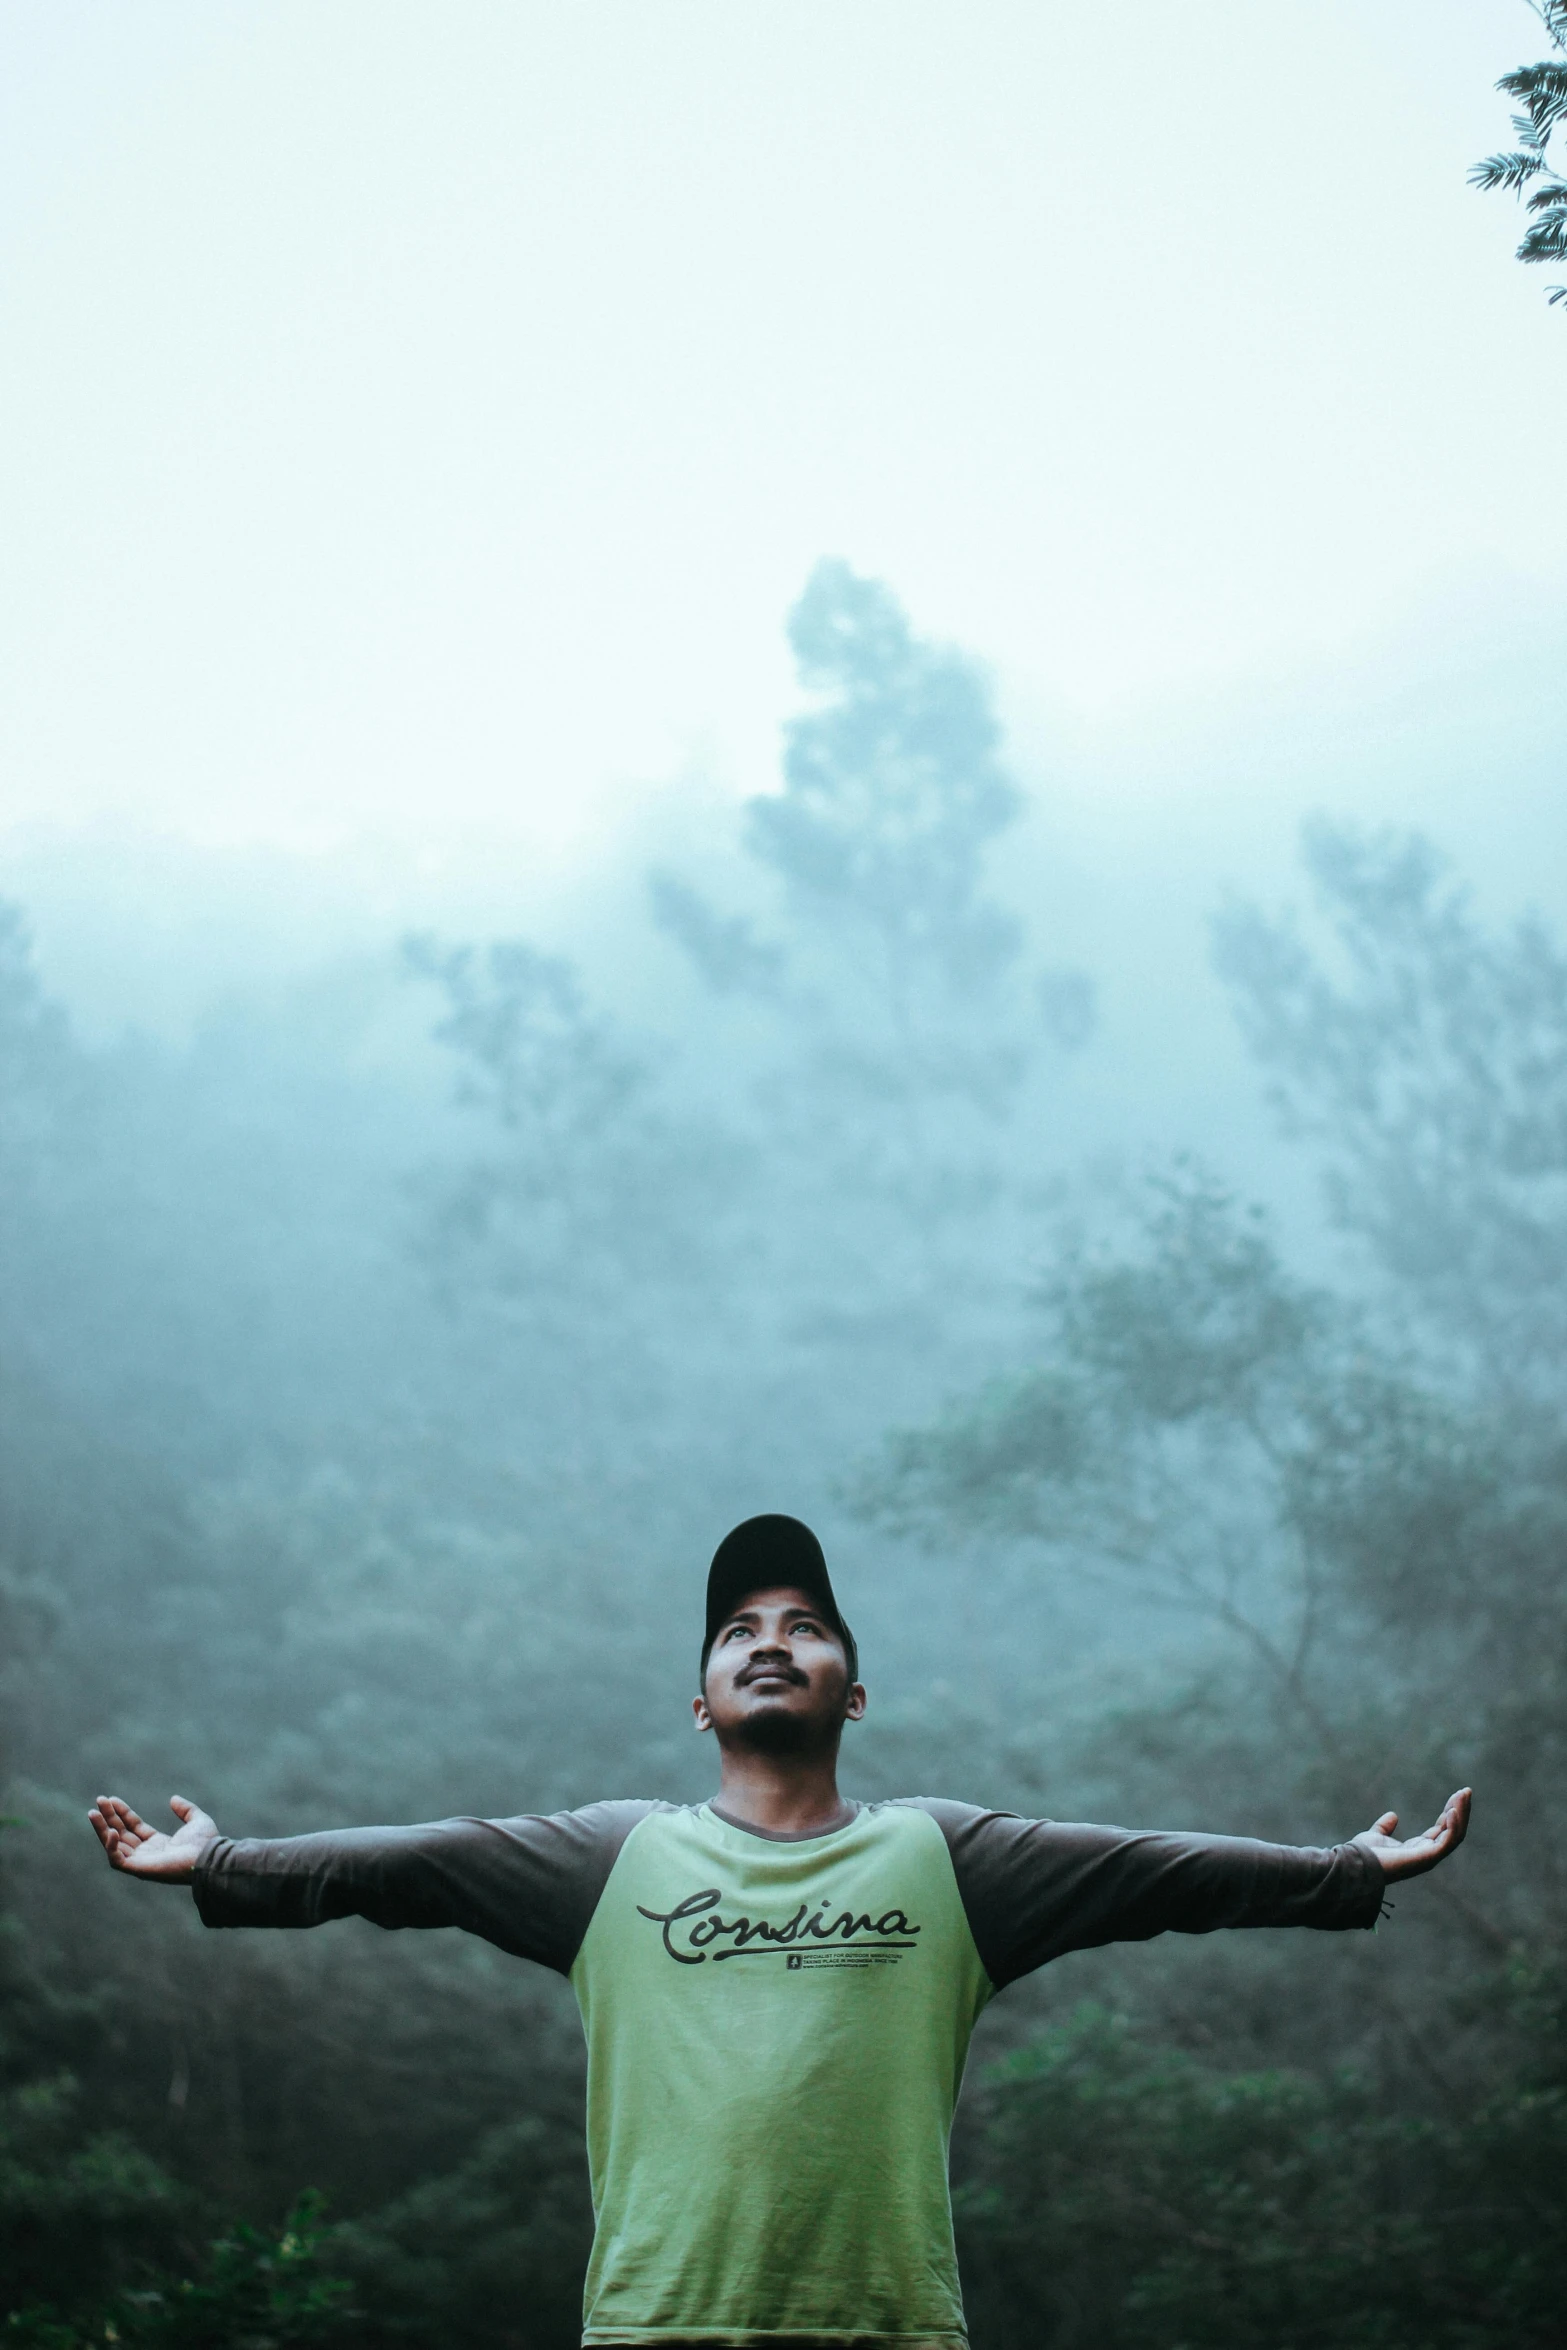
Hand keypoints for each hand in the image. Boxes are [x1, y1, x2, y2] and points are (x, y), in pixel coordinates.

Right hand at [88, 1794, 219, 1880]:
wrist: (207, 1856)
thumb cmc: (205, 1842)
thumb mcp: (196, 1820)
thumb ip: (186, 1809)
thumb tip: (173, 1799)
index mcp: (158, 1844)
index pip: (133, 1827)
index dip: (122, 1812)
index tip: (112, 1799)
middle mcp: (147, 1853)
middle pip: (121, 1833)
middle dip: (108, 1818)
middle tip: (99, 1800)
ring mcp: (141, 1862)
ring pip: (114, 1845)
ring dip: (102, 1829)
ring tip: (93, 1812)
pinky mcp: (138, 1869)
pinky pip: (117, 1860)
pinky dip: (111, 1847)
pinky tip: (111, 1831)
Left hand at [1353, 1787, 1470, 1880]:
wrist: (1358, 1862)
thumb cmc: (1365, 1854)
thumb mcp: (1377, 1835)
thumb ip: (1385, 1826)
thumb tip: (1393, 1815)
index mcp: (1419, 1849)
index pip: (1442, 1829)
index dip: (1450, 1812)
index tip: (1456, 1794)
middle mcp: (1428, 1854)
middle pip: (1453, 1831)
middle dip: (1461, 1811)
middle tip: (1466, 1791)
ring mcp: (1429, 1857)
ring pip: (1455, 1835)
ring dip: (1461, 1814)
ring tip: (1463, 1795)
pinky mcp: (1427, 1857)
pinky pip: (1447, 1841)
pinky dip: (1453, 1826)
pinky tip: (1452, 1810)